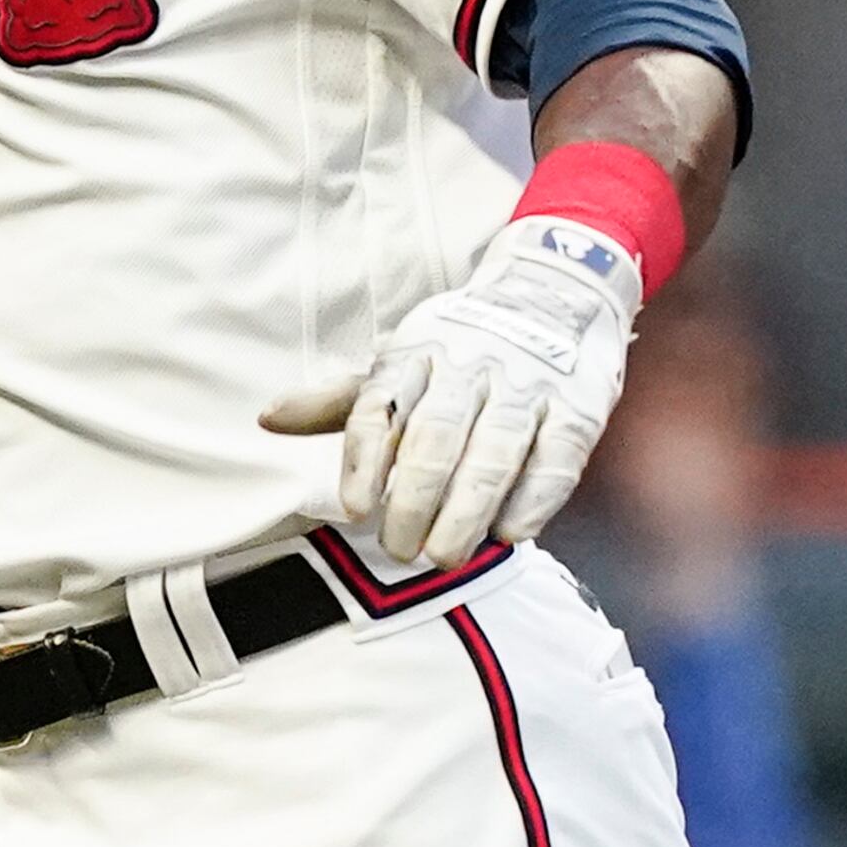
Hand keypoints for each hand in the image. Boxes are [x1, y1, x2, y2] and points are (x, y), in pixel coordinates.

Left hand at [263, 217, 641, 566]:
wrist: (554, 292)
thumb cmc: (458, 346)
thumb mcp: (399, 361)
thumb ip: (341, 400)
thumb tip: (268, 420)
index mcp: (415, 353)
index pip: (379, 406)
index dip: (363, 460)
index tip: (353, 510)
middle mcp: (469, 366)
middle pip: (435, 436)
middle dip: (414, 498)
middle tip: (398, 550)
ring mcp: (526, 386)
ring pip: (492, 453)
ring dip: (466, 510)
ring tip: (443, 555)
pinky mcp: (578, 408)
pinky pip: (554, 459)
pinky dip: (532, 499)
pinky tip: (509, 534)